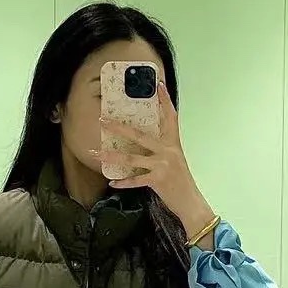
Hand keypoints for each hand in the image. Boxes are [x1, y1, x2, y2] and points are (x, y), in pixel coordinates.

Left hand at [95, 81, 215, 240]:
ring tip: (96, 153)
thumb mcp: (175, 161)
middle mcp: (167, 151)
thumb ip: (162, 150)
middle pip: (139, 135)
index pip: (170, 117)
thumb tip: (142, 143)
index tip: (159, 85)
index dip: (165, 101)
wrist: (191, 202)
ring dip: (112, 156)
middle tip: (102, 120)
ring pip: (132, 158)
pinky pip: (136, 180)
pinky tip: (112, 182)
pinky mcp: (158, 181)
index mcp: (173, 144)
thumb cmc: (181, 182)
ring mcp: (162, 165)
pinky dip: (124, 182)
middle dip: (119, 127)